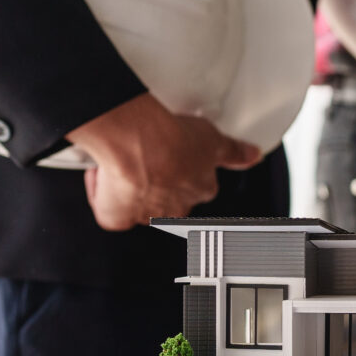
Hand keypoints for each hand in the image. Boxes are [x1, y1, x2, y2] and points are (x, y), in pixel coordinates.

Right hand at [67, 92, 262, 230]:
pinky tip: (104, 172)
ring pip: (136, 203)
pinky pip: (107, 210)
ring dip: (128, 185)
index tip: (169, 153)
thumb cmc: (175, 138)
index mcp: (200, 190)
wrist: (142, 143)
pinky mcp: (116, 218)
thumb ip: (234, 151)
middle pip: (166, 198)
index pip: (193, 185)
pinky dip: (101, 192)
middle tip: (144, 155)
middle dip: (155, 180)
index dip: (179, 168)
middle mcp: (175, 208)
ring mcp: (145, 214)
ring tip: (123, 159)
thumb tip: (253, 155)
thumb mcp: (215, 139)